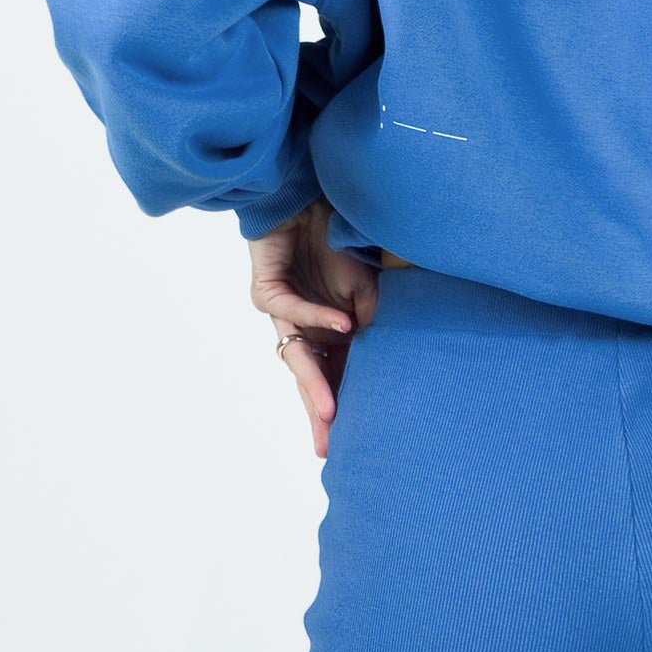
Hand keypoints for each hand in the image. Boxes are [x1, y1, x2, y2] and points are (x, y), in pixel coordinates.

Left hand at [247, 197, 379, 457]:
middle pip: (309, 379)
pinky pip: (292, 309)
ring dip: (314, 383)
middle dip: (319, 412)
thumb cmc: (337, 248)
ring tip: (330, 410)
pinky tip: (343, 326)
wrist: (307, 205)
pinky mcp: (267, 290)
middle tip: (328, 446)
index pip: (335, 377)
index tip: (357, 439)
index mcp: (325, 335)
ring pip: (295, 356)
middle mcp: (301, 330)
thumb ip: (370, 324)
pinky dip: (318, 317)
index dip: (344, 404)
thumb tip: (383, 359)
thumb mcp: (367, 291)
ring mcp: (283, 313)